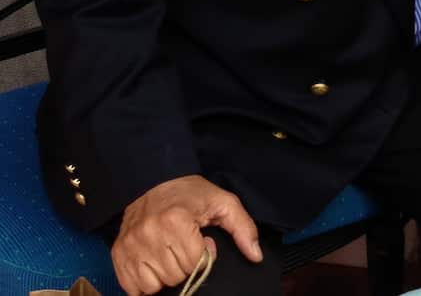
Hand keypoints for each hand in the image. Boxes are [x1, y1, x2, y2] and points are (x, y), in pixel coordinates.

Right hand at [112, 174, 261, 294]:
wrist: (151, 182)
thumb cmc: (190, 194)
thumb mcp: (223, 203)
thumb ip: (243, 228)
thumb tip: (255, 255)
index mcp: (176, 220)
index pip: (195, 263)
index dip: (203, 254)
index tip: (201, 239)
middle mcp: (149, 234)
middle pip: (175, 276)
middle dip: (185, 265)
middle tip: (183, 245)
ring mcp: (131, 246)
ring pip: (154, 285)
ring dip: (165, 275)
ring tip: (169, 253)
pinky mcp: (118, 255)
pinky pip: (133, 288)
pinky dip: (145, 282)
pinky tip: (154, 263)